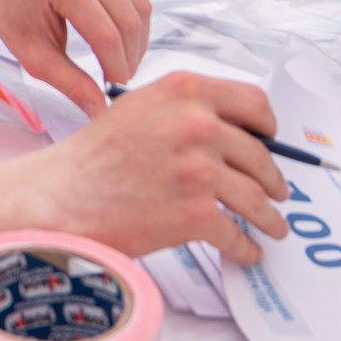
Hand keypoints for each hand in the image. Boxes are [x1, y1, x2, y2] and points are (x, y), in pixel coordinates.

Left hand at [0, 0, 150, 115]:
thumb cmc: (12, 11)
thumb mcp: (34, 55)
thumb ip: (71, 83)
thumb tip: (100, 109)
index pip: (106, 34)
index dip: (116, 66)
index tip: (114, 86)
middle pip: (129, 19)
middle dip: (130, 56)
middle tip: (119, 76)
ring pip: (140, 5)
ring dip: (137, 39)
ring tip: (120, 58)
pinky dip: (134, 17)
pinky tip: (118, 33)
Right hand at [35, 72, 289, 263]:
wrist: (64, 196)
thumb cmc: (95, 156)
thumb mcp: (142, 107)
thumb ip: (186, 108)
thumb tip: (231, 129)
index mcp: (184, 91)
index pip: (254, 103)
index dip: (268, 127)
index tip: (270, 141)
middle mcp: (197, 125)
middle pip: (261, 155)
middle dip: (274, 179)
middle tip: (277, 191)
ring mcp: (199, 170)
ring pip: (257, 198)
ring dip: (269, 216)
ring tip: (272, 224)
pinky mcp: (196, 214)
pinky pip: (237, 234)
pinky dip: (246, 247)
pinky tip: (246, 249)